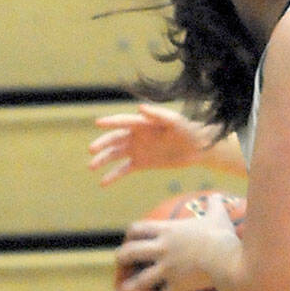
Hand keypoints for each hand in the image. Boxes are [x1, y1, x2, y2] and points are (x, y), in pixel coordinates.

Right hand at [89, 102, 215, 184]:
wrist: (198, 148)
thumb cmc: (187, 130)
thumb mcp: (174, 121)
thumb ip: (158, 114)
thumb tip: (140, 108)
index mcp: (142, 123)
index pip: (123, 122)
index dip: (111, 122)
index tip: (98, 123)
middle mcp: (135, 136)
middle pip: (114, 139)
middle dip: (102, 144)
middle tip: (92, 150)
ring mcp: (137, 150)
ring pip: (115, 155)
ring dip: (103, 160)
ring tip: (91, 167)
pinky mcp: (141, 163)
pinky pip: (124, 170)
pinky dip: (113, 175)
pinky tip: (103, 183)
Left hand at [115, 192, 238, 290]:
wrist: (229, 257)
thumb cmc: (224, 236)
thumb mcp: (219, 215)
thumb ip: (215, 203)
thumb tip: (218, 195)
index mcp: (168, 231)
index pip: (138, 229)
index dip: (130, 234)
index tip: (130, 239)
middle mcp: (162, 249)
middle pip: (130, 252)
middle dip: (121, 259)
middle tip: (120, 264)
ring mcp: (167, 269)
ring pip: (139, 280)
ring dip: (127, 289)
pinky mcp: (177, 285)